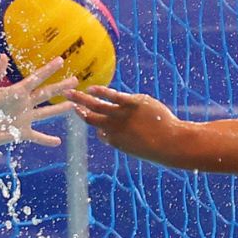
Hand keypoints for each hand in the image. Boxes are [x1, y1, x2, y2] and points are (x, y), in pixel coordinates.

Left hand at [0, 56, 76, 147]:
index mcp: (17, 92)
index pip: (36, 79)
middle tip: (76, 81)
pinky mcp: (21, 133)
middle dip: (61, 87)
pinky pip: (37, 137)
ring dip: (60, 110)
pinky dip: (47, 140)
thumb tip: (4, 57)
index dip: (48, 70)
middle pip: (47, 94)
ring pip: (46, 113)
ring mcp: (24, 118)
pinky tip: (57, 142)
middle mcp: (24, 104)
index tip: (60, 60)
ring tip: (73, 105)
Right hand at [68, 85, 184, 161]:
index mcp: (115, 141)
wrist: (171, 143)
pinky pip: (112, 97)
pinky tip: (91, 89)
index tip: (94, 122)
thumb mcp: (138, 148)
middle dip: (77, 110)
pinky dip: (100, 92)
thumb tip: (110, 137)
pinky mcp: (132, 103)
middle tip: (65, 102)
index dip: (97, 127)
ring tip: (70, 93)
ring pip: (96, 106)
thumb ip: (124, 141)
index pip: (100, 132)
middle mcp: (114, 128)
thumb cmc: (159, 147)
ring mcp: (122, 115)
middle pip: (90, 118)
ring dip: (81, 100)